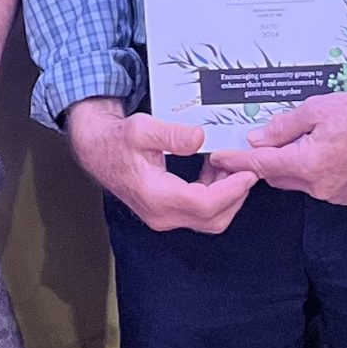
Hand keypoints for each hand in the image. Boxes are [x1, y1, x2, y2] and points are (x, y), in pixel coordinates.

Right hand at [66, 99, 259, 234]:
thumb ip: (171, 135)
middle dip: (236, 195)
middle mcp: (161, 214)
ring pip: (210, 219)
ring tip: (230, 165)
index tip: (248, 172)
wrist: (98, 150)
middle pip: (213, 218)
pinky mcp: (167, 212)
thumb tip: (199, 138)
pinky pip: (200, 212)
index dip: (232, 190)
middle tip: (247, 168)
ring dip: (227, 195)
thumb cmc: (117, 140)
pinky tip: (215, 169)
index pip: (205, 204)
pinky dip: (216, 194)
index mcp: (155, 196)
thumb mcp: (141, 128)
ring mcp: (164, 217)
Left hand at [246, 81, 346, 206]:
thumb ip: (282, 128)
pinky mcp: (346, 195)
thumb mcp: (315, 109)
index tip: (219, 158)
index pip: (261, 165)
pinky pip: (315, 186)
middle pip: (276, 176)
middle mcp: (320, 186)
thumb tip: (257, 140)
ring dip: (289, 165)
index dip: (237, 161)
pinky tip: (319, 151)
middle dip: (266, 160)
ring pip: (295, 182)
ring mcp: (334, 194)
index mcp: (309, 164)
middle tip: (260, 140)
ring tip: (299, 140)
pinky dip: (309, 171)